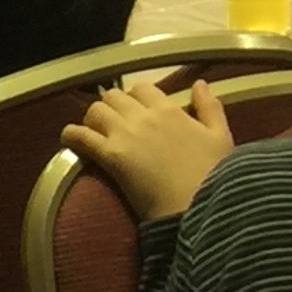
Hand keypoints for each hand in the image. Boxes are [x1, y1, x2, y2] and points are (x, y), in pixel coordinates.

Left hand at [64, 76, 233, 221]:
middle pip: (115, 96)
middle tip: (114, 122)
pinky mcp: (111, 156)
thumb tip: (200, 84)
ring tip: (95, 131)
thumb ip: (210, 106)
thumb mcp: (221, 136)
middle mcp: (144, 116)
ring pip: (96, 110)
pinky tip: (71, 139)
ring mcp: (125, 135)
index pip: (143, 88)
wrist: (196, 206)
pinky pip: (81, 136)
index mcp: (170, 109)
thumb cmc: (213, 174)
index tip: (137, 110)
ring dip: (93, 118)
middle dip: (112, 106)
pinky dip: (72, 134)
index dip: (136, 97)